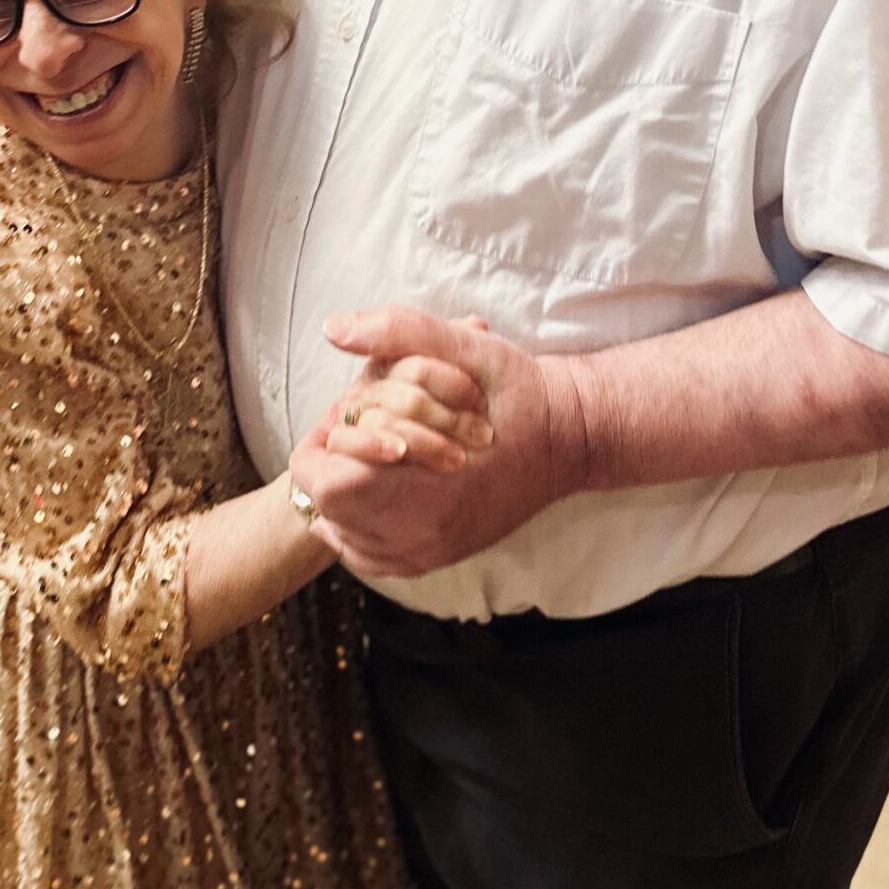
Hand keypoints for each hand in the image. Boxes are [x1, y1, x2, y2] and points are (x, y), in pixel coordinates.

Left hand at [290, 308, 579, 578]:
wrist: (569, 439)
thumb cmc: (518, 392)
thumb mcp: (463, 347)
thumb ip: (395, 331)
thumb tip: (335, 329)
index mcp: (414, 489)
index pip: (320, 480)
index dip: (321, 440)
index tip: (347, 414)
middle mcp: (417, 535)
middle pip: (326, 506)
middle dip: (333, 463)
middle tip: (363, 428)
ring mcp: (427, 553)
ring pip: (342, 534)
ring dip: (344, 494)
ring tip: (375, 457)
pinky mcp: (437, 559)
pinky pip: (368, 555)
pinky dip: (360, 524)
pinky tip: (382, 491)